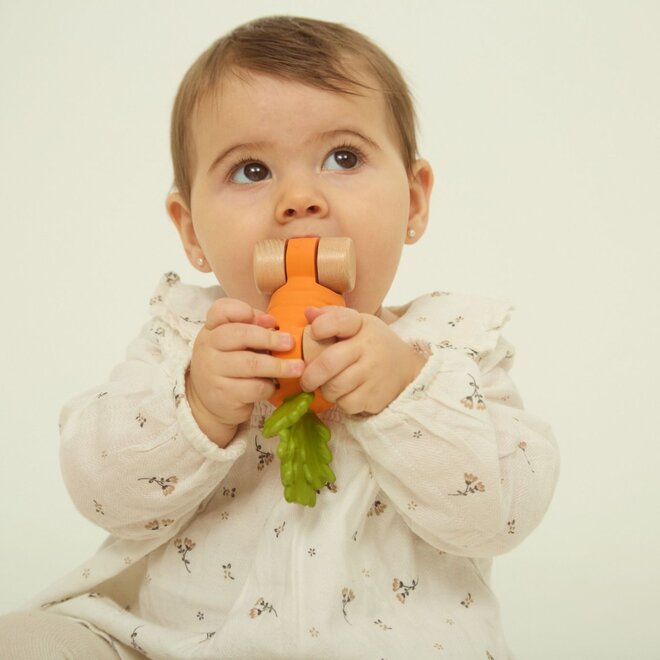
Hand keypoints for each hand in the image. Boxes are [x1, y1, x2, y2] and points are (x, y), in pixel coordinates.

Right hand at [187, 298, 304, 446]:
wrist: (210, 403)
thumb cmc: (230, 367)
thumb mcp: (235, 344)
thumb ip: (252, 328)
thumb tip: (272, 323)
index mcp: (212, 330)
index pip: (221, 310)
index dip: (243, 310)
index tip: (270, 321)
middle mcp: (207, 348)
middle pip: (239, 335)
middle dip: (269, 338)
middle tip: (290, 343)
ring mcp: (212, 372)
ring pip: (250, 364)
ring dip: (278, 366)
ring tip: (297, 367)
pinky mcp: (223, 395)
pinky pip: (254, 388)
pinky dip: (269, 387)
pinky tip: (274, 386)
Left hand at [299, 306, 426, 414]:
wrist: (406, 367)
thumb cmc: (372, 343)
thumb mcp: (357, 323)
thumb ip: (331, 316)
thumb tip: (308, 313)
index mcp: (362, 327)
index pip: (337, 321)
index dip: (319, 327)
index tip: (314, 333)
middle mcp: (369, 349)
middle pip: (328, 364)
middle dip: (310, 375)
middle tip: (306, 380)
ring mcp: (374, 375)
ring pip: (334, 388)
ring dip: (325, 390)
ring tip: (330, 385)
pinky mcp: (376, 397)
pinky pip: (346, 404)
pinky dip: (341, 402)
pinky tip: (346, 394)